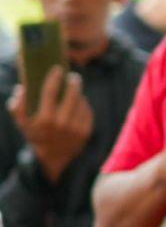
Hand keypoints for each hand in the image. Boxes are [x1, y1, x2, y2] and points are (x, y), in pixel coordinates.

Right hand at [8, 67, 92, 182]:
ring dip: (78, 93)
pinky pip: (87, 111)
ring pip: (80, 102)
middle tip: (72, 76)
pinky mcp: (86, 131)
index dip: (54, 78)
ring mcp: (76, 128)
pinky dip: (83, 104)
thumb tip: (21, 89)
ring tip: (74, 88)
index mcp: (44, 119)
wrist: (54, 157)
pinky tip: (79, 102)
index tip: (57, 68)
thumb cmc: (36, 135)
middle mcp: (61, 123)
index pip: (50, 92)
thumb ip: (17, 107)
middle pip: (71, 94)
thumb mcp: (23, 123)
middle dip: (73, 82)